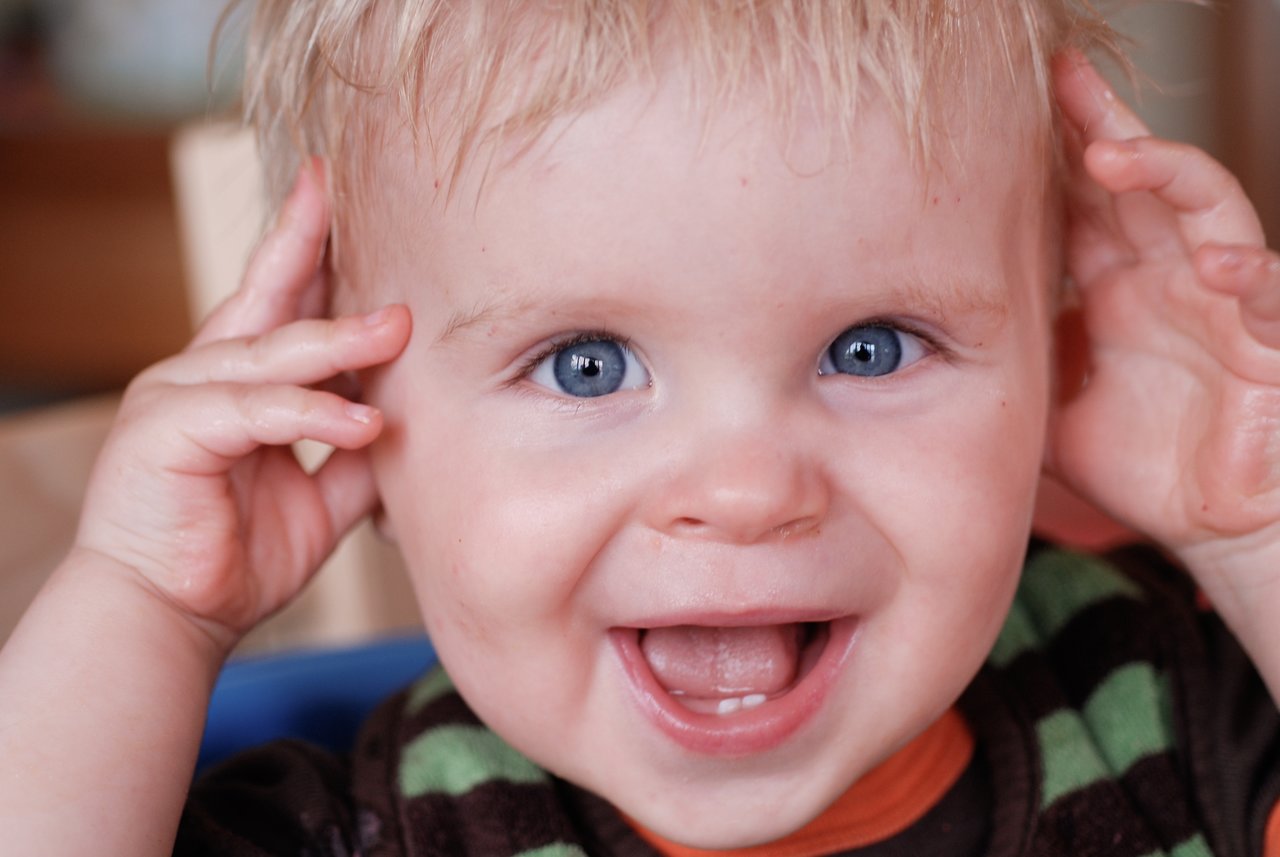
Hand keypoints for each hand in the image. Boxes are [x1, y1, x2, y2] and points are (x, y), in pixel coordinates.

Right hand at [73, 161, 410, 649]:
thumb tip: (410, 422)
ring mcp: (177, 395)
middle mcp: (201, 374)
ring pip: (270, 353)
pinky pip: (256, 412)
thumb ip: (355, 456)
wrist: (168, 619)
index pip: (276, 300)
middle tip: (342, 188)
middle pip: (262, 295)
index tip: (334, 190)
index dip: (306, 246)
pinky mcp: (169, 431)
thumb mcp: (318, 499)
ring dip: (339, 340)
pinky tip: (363, 421)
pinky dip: (312, 413)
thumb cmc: (234, 558)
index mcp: (234, 381)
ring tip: (398, 327)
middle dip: (305, 240)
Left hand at [1048, 52, 1279, 582]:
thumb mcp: (1047, 410)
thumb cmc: (1137, 463)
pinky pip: (1268, 293)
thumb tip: (920, 354)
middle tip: (1062, 81)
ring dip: (1166, 174)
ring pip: (1208, 209)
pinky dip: (1248, 273)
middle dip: (1102, 127)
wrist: (1206, 526)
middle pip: (1140, 181)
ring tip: (1113, 155)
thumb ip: (1006, 371)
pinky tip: (1215, 264)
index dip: (1056, 153)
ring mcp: (1222, 300)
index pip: (1084, 202)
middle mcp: (1168, 276)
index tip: (1013, 105)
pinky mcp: (1269, 340)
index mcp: (1115, 284)